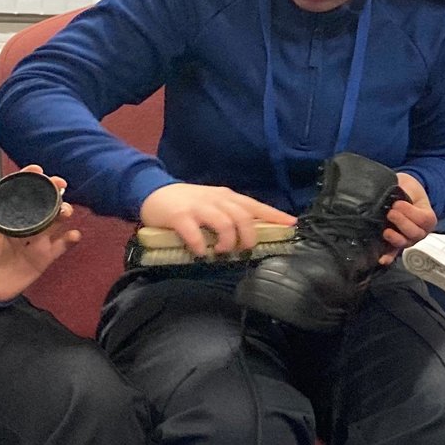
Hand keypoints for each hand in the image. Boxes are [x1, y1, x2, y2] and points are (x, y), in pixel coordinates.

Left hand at [0, 166, 80, 301]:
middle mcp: (25, 225)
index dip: (30, 179)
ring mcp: (37, 240)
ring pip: (55, 221)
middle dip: (53, 192)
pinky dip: (70, 240)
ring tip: (65, 211)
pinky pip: (61, 246)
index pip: (20, 193)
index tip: (38, 170)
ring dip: (63, 213)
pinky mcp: (45, 257)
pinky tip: (74, 235)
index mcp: (8, 217)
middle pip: (43, 204)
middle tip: (60, 185)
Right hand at [139, 183, 295, 256]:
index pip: (256, 206)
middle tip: (244, 249)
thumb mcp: (214, 204)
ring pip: (224, 223)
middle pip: (243, 217)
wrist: (153, 191)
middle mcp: (216, 200)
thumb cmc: (189, 202)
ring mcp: (198, 207)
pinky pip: (195, 233)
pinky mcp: (180, 216)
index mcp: (227, 197)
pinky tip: (200, 253)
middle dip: (249, 236)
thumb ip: (232, 214)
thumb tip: (255, 233)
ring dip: (228, 242)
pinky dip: (200, 246)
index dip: (274, 216)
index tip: (291, 225)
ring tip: (221, 252)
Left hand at [379, 171, 437, 264]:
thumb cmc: (408, 190)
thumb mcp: (410, 186)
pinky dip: (388, 256)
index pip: (423, 219)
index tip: (398, 203)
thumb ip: (405, 191)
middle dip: (402, 223)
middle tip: (391, 213)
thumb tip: (393, 194)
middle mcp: (420, 231)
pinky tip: (382, 259)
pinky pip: (394, 252)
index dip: (410, 212)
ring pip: (405, 243)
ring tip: (386, 231)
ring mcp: (408, 239)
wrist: (403, 194)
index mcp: (428, 217)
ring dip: (395, 238)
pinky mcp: (396, 244)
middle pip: (415, 233)